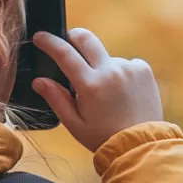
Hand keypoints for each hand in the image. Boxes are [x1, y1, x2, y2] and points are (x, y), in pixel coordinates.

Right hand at [32, 28, 163, 151]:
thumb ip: (56, 99)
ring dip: (99, 66)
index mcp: (90, 85)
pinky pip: (124, 63)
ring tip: (104, 92)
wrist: (141, 145)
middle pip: (86, 38)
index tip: (40, 37)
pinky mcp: (144, 69)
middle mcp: (111, 70)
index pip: (65, 53)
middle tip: (67, 48)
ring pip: (105, 56)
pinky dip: (118, 72)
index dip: (49, 42)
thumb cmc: (104, 137)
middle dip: (72, 37)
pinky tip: (121, 92)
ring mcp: (129, 68)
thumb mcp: (75, 124)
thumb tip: (39, 80)